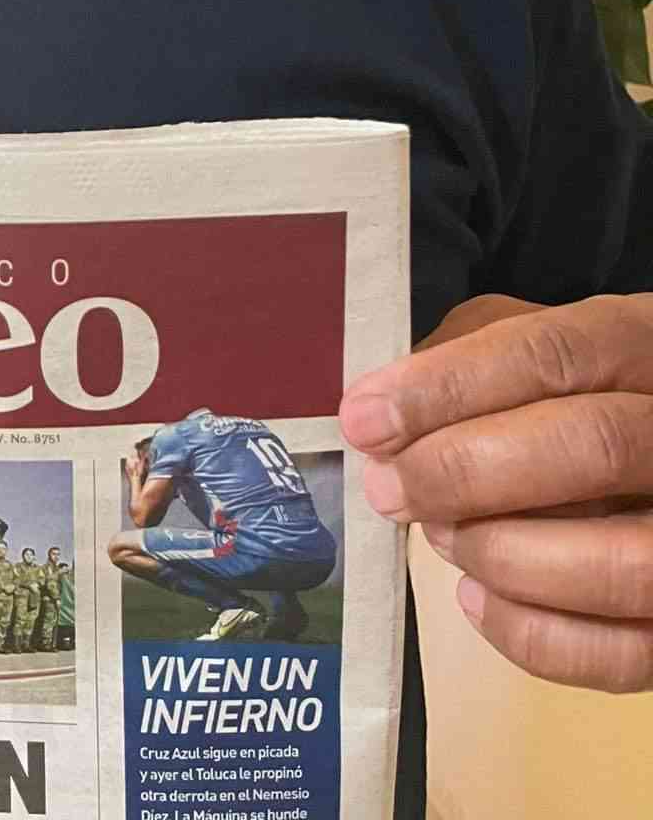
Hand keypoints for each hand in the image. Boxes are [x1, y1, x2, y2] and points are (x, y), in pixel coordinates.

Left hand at [341, 293, 652, 692]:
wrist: (643, 456)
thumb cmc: (572, 389)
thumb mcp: (526, 339)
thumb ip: (462, 354)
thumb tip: (384, 410)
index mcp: (640, 342)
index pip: (553, 354)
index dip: (450, 387)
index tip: (367, 420)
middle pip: (594, 446)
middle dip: (468, 472)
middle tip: (389, 489)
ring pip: (625, 559)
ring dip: (506, 554)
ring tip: (440, 537)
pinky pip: (625, 653)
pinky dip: (535, 635)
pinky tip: (475, 598)